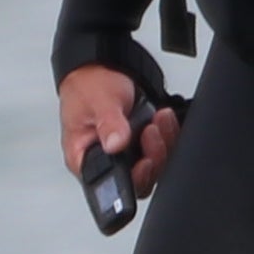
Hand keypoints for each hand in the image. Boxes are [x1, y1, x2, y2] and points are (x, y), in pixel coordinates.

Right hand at [61, 64, 178, 200]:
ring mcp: (127, 154)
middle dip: (153, 158)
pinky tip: (163, 118)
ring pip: (154, 166)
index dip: (132, 179)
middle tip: (152, 132)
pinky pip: (162, 150)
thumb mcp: (97, 102)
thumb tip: (115, 144)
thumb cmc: (88, 86)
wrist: (100, 68)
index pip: (111, 185)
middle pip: (139, 180)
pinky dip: (168, 135)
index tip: (145, 161)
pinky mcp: (141, 145)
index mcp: (85, 159)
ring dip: (163, 144)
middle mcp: (107, 161)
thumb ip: (107, 123)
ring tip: (158, 120)